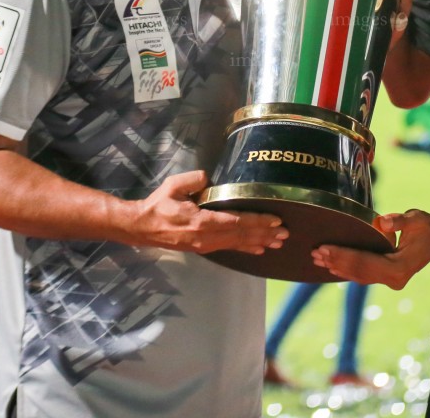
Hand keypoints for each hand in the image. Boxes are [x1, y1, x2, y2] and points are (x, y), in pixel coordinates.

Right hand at [130, 170, 286, 255]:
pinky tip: (258, 249)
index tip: (275, 220)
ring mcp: (206, 245)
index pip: (236, 222)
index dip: (257, 222)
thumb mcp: (173, 186)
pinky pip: (229, 248)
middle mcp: (207, 236)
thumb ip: (193, 180)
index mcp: (201, 221)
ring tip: (278, 242)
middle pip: (241, 235)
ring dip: (259, 242)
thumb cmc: (159, 205)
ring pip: (238, 243)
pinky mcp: (204, 248)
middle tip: (286, 233)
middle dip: (265, 234)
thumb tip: (209, 179)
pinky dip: (246, 248)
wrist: (143, 228)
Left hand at [312, 209, 429, 289]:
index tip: (325, 248)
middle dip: (336, 261)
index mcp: (400, 268)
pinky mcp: (387, 276)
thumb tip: (380, 222)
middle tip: (315, 253)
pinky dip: (346, 269)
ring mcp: (390, 280)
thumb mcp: (416, 219)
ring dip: (338, 267)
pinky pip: (363, 275)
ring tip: (317, 259)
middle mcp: (394, 279)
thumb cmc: (426, 227)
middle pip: (359, 272)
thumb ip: (399, 221)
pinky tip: (331, 265)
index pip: (365, 262)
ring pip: (359, 276)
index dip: (343, 255)